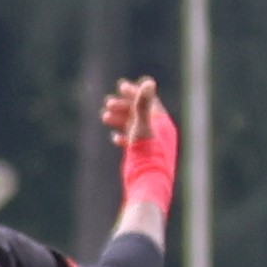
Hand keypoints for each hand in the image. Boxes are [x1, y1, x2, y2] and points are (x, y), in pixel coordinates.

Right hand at [102, 77, 176, 214]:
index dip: (134, 92)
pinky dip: (124, 136)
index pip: (149, 101)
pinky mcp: (145, 156)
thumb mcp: (142, 126)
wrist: (148, 184)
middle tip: (107, 102)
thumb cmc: (147, 154)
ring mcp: (153, 144)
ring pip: (135, 126)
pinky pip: (135, 141)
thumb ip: (143, 104)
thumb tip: (148, 82)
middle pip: (140, 113)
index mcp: (162, 123)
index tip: (120, 87)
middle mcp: (160, 132)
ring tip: (103, 117)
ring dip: (120, 119)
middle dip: (123, 106)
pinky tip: (114, 137)